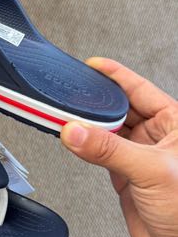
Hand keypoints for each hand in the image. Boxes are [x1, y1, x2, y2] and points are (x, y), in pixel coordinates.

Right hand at [61, 58, 177, 236]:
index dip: (116, 75)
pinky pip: (99, 150)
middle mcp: (157, 135)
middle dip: (97, 102)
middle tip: (73, 97)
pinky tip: (76, 140)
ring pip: (107, 129)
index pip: (140, 89)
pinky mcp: (123, 171)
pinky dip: (85, 145)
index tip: (93, 65)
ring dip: (89, 126)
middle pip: (120, 108)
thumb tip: (76, 132)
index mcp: (175, 123)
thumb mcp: (152, 170)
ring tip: (69, 119)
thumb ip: (109, 150)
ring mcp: (138, 153)